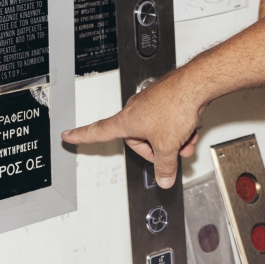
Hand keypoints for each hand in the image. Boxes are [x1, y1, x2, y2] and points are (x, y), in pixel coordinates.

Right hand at [61, 69, 202, 187]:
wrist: (196, 84)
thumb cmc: (176, 106)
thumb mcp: (168, 146)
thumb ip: (165, 167)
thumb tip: (164, 179)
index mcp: (126, 121)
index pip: (97, 131)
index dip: (81, 136)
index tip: (68, 135)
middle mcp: (135, 110)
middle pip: (138, 139)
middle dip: (156, 149)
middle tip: (169, 153)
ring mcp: (150, 103)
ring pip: (156, 131)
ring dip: (171, 140)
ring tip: (184, 141)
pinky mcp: (164, 99)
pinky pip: (166, 121)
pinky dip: (177, 129)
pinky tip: (189, 131)